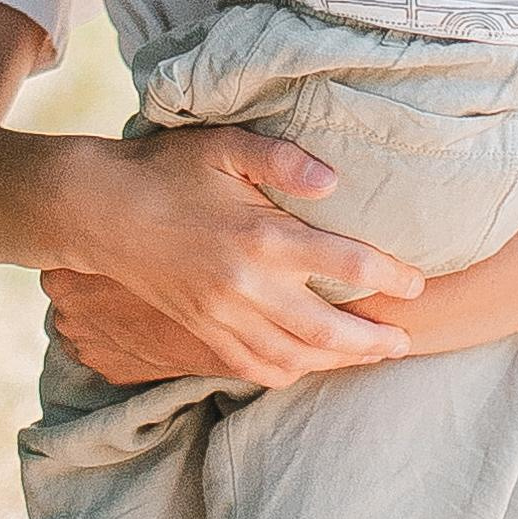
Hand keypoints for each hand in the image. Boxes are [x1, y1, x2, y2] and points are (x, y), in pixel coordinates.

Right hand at [46, 124, 424, 390]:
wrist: (99, 211)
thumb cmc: (166, 169)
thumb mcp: (223, 145)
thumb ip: (281, 158)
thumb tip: (335, 180)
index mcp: (262, 237)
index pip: (346, 263)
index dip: (390, 277)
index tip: (418, 283)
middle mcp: (246, 286)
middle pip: (328, 330)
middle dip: (375, 339)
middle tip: (407, 339)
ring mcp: (222, 316)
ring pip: (296, 357)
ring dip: (341, 362)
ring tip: (374, 356)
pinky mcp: (202, 331)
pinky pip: (254, 367)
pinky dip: (290, 373)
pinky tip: (311, 366)